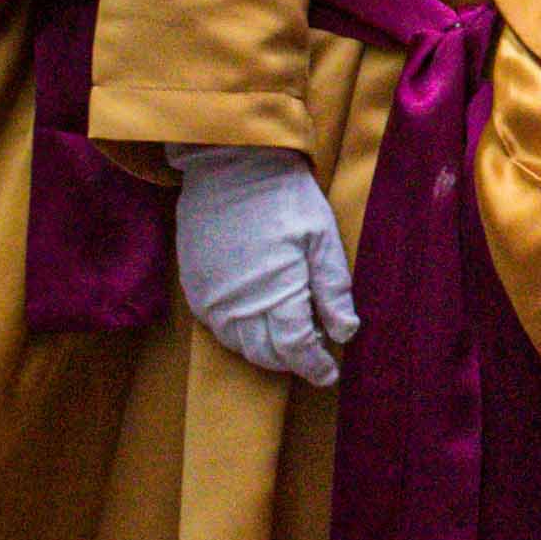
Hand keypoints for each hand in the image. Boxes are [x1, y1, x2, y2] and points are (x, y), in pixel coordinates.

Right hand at [173, 145, 360, 382]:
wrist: (231, 165)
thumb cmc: (284, 198)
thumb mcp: (321, 237)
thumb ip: (333, 289)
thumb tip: (345, 333)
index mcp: (278, 293)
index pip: (296, 350)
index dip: (315, 366)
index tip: (330, 373)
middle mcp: (240, 304)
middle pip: (266, 355)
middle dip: (292, 361)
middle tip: (312, 350)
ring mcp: (212, 297)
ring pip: (239, 346)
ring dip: (266, 350)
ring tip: (287, 334)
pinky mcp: (195, 286)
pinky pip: (217, 328)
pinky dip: (240, 334)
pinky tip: (258, 318)